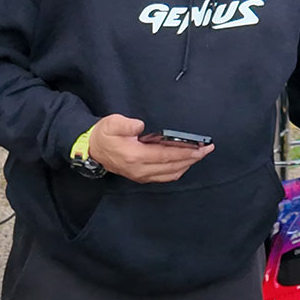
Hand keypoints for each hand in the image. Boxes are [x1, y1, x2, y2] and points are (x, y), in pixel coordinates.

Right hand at [88, 114, 213, 182]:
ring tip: (200, 154)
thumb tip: (141, 125)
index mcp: (135, 156)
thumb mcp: (112, 123)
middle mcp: (140, 169)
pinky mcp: (141, 176)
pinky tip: (185, 162)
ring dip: (187, 165)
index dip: (185, 152)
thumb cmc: (104, 134)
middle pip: (173, 166)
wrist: (92, 149)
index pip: (167, 156)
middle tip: (208, 149)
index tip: (201, 148)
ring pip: (171, 174)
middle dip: (192, 158)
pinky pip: (165, 176)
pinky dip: (178, 169)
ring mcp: (141, 175)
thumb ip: (126, 124)